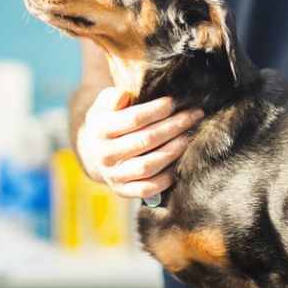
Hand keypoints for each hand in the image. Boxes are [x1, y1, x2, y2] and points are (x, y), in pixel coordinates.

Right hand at [77, 87, 203, 198]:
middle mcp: (105, 155)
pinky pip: (147, 189)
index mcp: (100, 130)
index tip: (175, 102)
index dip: (158, 110)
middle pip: (146, 140)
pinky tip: (178, 164)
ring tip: (189, 137)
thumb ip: (112, 96)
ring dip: (172, 151)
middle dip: (174, 126)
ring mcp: (113, 175)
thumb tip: (124, 97)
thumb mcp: (103, 104)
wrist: (95, 151)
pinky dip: (165, 179)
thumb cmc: (108, 120)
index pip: (135, 119)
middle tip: (193, 116)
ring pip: (147, 166)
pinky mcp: (122, 191)